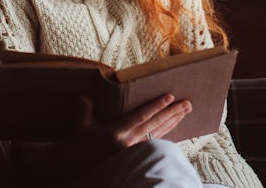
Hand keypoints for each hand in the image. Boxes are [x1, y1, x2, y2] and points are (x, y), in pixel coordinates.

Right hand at [13, 94, 191, 181]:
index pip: (141, 116)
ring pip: (158, 133)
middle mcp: (128, 142)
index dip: (156, 106)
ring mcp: (133, 150)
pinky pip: (154, 141)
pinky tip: (173, 125)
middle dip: (173, 113)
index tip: (170, 96)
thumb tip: (85, 96)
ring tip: (185, 111)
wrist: (77, 168)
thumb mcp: (79, 127)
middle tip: (187, 103)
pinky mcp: (135, 155)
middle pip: (155, 125)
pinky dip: (166, 132)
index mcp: (116, 133)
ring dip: (173, 121)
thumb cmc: (78, 145)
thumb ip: (84, 110)